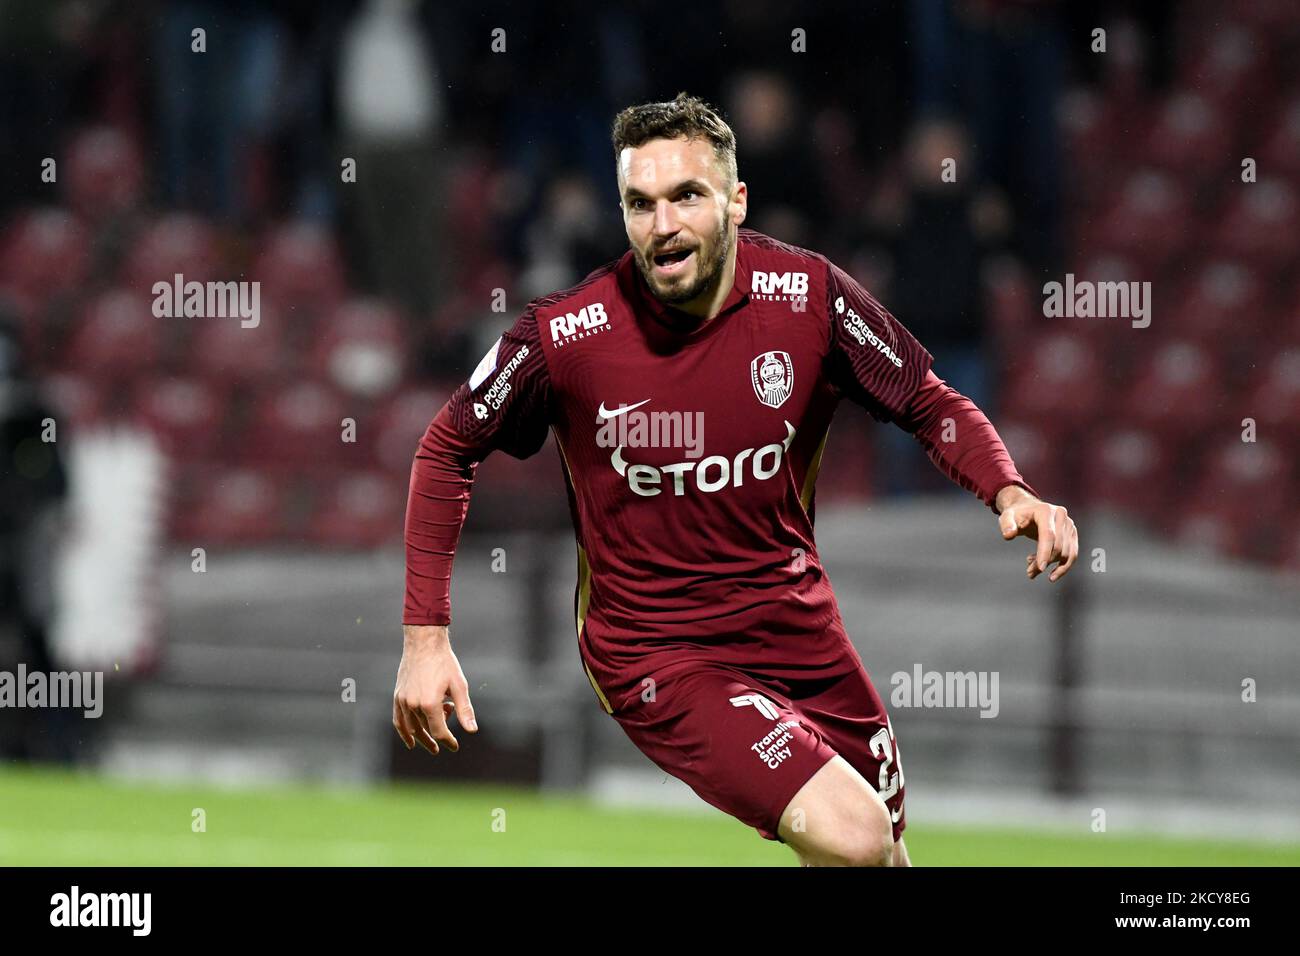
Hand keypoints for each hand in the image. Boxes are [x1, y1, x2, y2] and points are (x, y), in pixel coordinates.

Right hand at [393, 624, 477, 754]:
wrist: (424, 644)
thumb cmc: (444, 663)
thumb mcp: (459, 686)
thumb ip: (464, 710)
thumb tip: (472, 730)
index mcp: (430, 703)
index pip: (439, 731)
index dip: (448, 741)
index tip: (455, 746)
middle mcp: (413, 704)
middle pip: (426, 729)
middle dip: (437, 736)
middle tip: (444, 746)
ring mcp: (403, 701)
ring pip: (412, 727)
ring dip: (423, 735)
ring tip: (432, 742)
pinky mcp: (397, 696)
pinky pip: (398, 720)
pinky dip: (404, 732)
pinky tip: (410, 741)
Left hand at [995, 485, 1078, 582]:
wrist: (1027, 508)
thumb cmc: (1017, 514)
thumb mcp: (1007, 516)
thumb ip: (1006, 525)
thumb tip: (1008, 535)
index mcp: (1046, 511)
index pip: (1048, 535)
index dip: (1045, 552)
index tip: (1040, 569)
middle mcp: (1061, 516)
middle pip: (1057, 546)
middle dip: (1044, 562)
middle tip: (1029, 572)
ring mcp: (1069, 524)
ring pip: (1066, 553)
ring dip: (1052, 566)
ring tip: (1033, 570)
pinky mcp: (1071, 533)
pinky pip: (1072, 554)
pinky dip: (1063, 566)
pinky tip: (1051, 573)